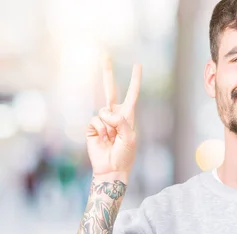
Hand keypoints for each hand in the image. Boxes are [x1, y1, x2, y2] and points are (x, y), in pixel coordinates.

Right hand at [86, 56, 141, 176]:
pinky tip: (102, 139)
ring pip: (103, 111)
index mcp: (128, 116)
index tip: (137, 65)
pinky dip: (100, 130)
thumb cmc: (125, 154)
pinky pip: (95, 120)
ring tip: (111, 138)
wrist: (111, 168)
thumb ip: (121, 121)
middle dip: (107, 73)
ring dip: (109, 125)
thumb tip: (106, 112)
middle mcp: (115, 115)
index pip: (132, 94)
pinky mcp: (92, 127)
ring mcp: (102, 120)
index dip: (134, 80)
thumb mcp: (129, 137)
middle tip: (105, 55)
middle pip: (110, 90)